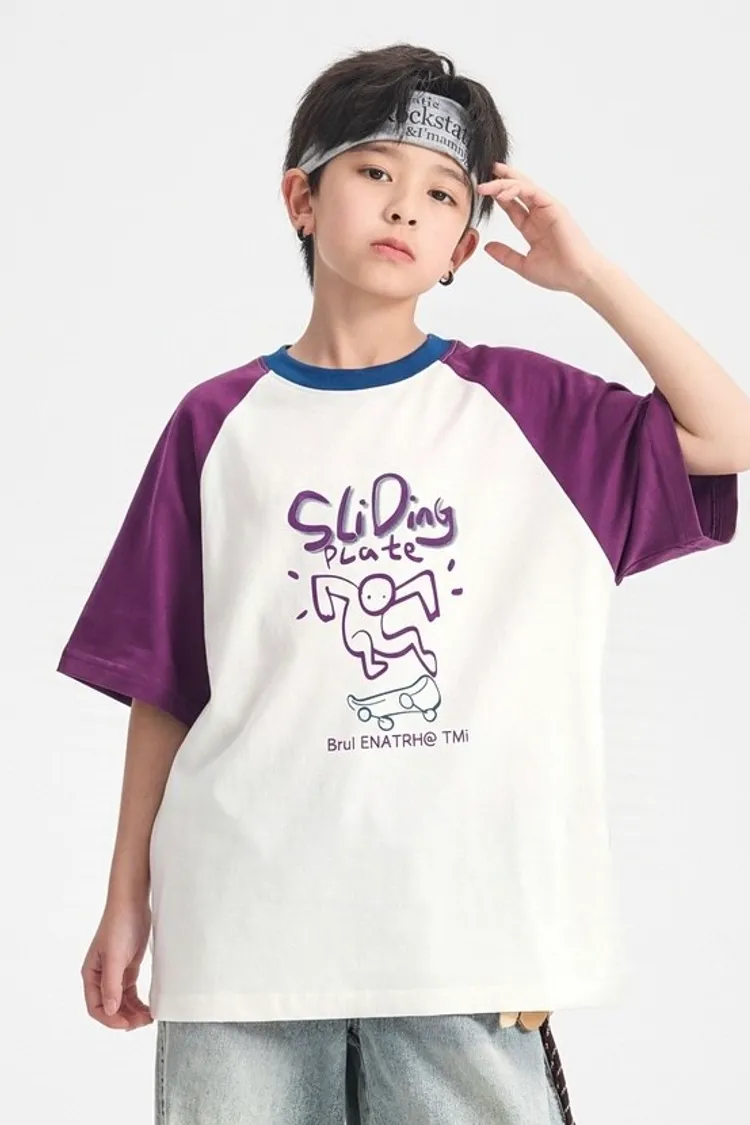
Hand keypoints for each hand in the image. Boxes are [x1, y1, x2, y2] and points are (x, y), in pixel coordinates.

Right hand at [81, 899, 153, 1030]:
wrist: (132, 902)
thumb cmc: (119, 924)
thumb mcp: (115, 957)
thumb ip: (112, 985)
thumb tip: (110, 1010)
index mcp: (91, 974)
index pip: (96, 1007)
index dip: (110, 1019)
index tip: (127, 1024)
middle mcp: (101, 976)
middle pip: (110, 1007)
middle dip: (124, 1017)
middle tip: (142, 1022)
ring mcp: (115, 972)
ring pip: (121, 1002)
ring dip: (132, 1012)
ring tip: (148, 1018)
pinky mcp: (128, 967)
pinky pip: (130, 992)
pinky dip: (137, 1002)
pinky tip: (148, 1007)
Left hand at [477, 162, 604, 295]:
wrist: (577, 277)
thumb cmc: (557, 273)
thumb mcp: (523, 264)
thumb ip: (506, 255)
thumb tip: (487, 247)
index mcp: (532, 226)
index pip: (512, 206)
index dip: (498, 197)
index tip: (482, 192)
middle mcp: (540, 214)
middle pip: (517, 191)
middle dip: (501, 181)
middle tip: (484, 177)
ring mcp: (547, 209)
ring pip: (523, 187)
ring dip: (504, 183)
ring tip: (486, 186)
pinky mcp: (554, 206)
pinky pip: (532, 191)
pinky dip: (517, 189)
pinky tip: (502, 194)